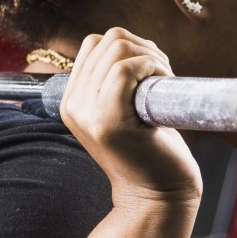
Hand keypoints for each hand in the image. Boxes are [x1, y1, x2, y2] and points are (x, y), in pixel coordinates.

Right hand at [61, 28, 201, 206]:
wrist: (157, 197)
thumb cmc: (151, 151)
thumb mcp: (124, 111)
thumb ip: (115, 81)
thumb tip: (127, 41)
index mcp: (72, 100)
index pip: (93, 43)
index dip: (130, 47)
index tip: (152, 71)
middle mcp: (73, 105)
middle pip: (108, 40)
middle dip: (145, 49)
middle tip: (162, 77)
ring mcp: (88, 114)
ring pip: (117, 49)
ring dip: (152, 58)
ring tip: (163, 83)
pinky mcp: (109, 122)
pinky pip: (126, 69)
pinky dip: (152, 67)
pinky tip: (163, 87)